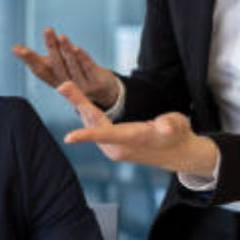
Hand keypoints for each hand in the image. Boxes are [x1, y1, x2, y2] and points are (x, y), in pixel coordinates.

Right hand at [12, 27, 119, 108]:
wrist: (101, 91)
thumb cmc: (71, 74)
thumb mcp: (53, 68)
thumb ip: (34, 59)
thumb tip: (14, 47)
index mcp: (54, 80)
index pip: (40, 69)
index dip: (29, 59)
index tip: (18, 48)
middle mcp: (66, 84)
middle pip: (57, 65)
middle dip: (52, 47)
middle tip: (48, 30)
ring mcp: (82, 85)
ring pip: (72, 66)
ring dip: (67, 51)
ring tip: (62, 36)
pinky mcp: (96, 83)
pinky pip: (88, 68)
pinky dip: (82, 58)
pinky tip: (77, 48)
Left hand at [57, 81, 218, 175]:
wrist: (176, 153)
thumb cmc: (177, 135)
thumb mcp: (177, 126)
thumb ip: (170, 125)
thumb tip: (166, 127)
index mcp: (133, 140)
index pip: (107, 136)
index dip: (87, 136)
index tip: (68, 138)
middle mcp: (119, 148)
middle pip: (93, 123)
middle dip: (78, 103)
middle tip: (62, 85)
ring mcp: (113, 150)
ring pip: (92, 125)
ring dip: (80, 106)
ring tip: (66, 87)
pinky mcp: (110, 147)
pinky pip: (95, 128)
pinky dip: (87, 114)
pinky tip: (79, 100)